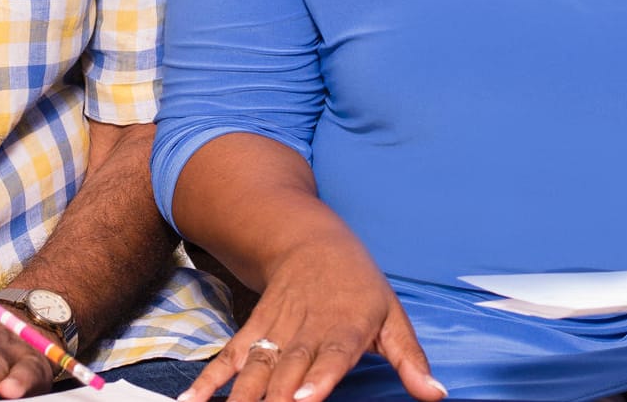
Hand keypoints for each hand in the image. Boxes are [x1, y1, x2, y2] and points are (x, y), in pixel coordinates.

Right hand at [180, 236, 444, 401]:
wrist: (310, 240)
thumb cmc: (358, 285)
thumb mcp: (393, 315)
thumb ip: (410, 359)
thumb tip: (436, 394)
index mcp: (344, 328)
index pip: (331, 356)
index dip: (317, 379)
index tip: (302, 400)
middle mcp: (305, 332)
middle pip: (286, 371)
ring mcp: (274, 332)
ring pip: (254, 368)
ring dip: (239, 397)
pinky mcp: (253, 332)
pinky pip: (228, 358)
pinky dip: (209, 381)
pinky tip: (191, 401)